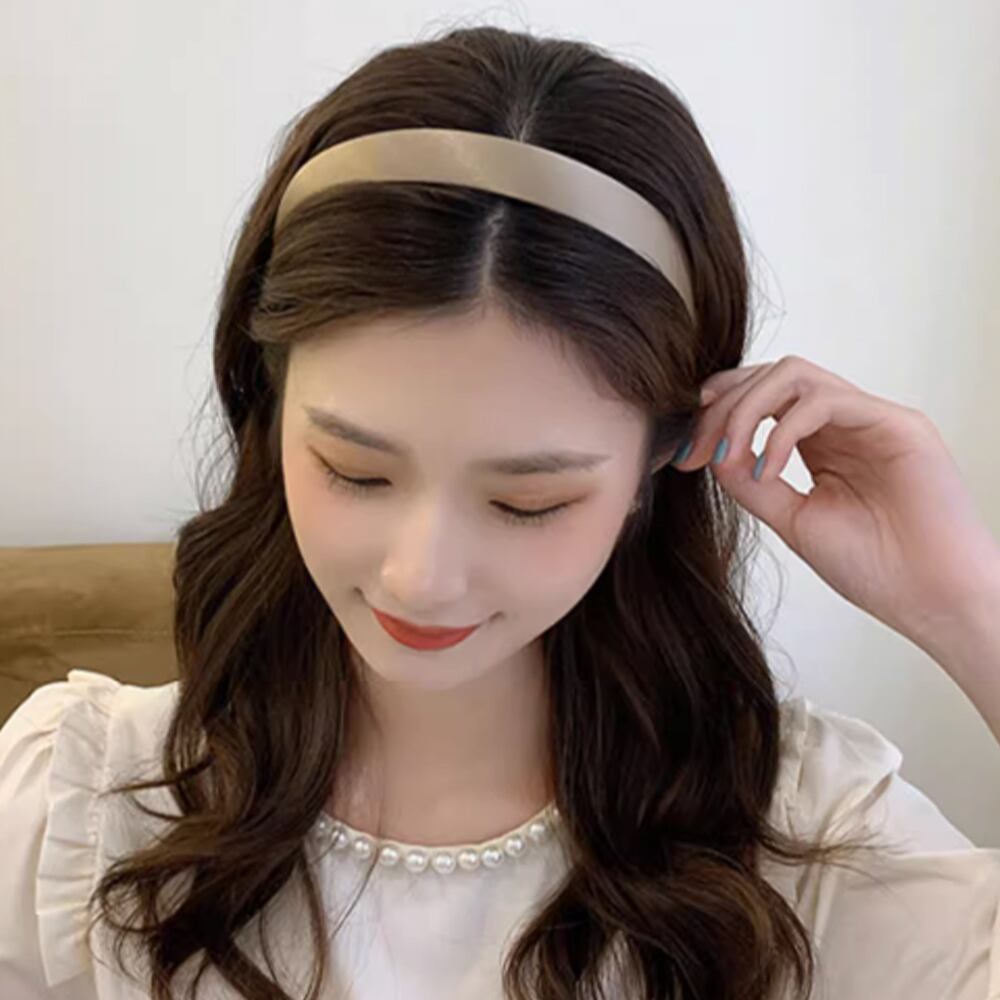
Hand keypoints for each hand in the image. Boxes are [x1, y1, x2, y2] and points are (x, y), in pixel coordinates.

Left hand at [670, 355, 999, 650]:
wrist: (932, 600)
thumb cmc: (874, 567)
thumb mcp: (793, 519)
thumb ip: (752, 483)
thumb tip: (711, 451)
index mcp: (821, 442)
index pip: (761, 398)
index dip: (716, 412)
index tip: (682, 451)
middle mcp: (845, 422)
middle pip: (770, 376)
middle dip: (721, 406)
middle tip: (694, 449)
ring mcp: (871, 418)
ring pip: (794, 374)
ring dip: (746, 408)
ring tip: (726, 454)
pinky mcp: (898, 424)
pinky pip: (827, 400)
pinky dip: (783, 430)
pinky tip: (767, 470)